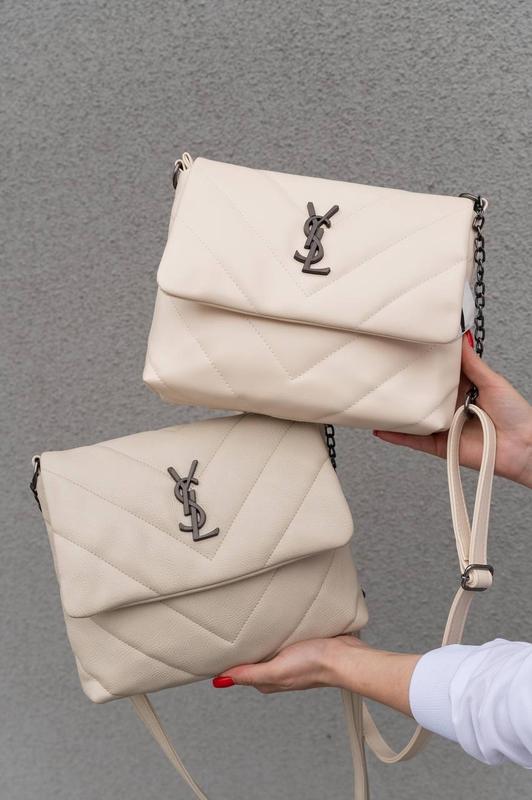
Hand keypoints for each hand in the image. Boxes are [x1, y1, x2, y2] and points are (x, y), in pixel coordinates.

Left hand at [212, 635, 420, 716]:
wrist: (345, 655)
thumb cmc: (314, 664)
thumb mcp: (276, 670)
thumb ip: (250, 674)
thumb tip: (221, 681)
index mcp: (268, 680)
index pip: (240, 671)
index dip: (228, 659)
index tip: (215, 646)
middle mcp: (277, 669)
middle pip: (253, 657)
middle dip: (242, 645)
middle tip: (229, 626)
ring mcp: (288, 657)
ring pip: (267, 645)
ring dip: (260, 635)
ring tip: (249, 620)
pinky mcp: (300, 644)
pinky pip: (281, 637)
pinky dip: (275, 630)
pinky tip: (273, 621)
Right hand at [374, 337, 531, 487]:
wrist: (524, 447)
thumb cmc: (516, 415)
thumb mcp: (492, 381)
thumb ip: (471, 363)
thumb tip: (459, 338)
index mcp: (462, 390)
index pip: (436, 376)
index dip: (421, 366)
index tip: (404, 351)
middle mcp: (449, 408)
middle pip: (421, 396)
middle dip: (402, 388)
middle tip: (382, 372)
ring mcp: (443, 427)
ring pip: (413, 419)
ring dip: (395, 413)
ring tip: (374, 401)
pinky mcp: (439, 446)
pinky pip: (414, 441)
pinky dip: (397, 436)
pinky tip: (381, 429)